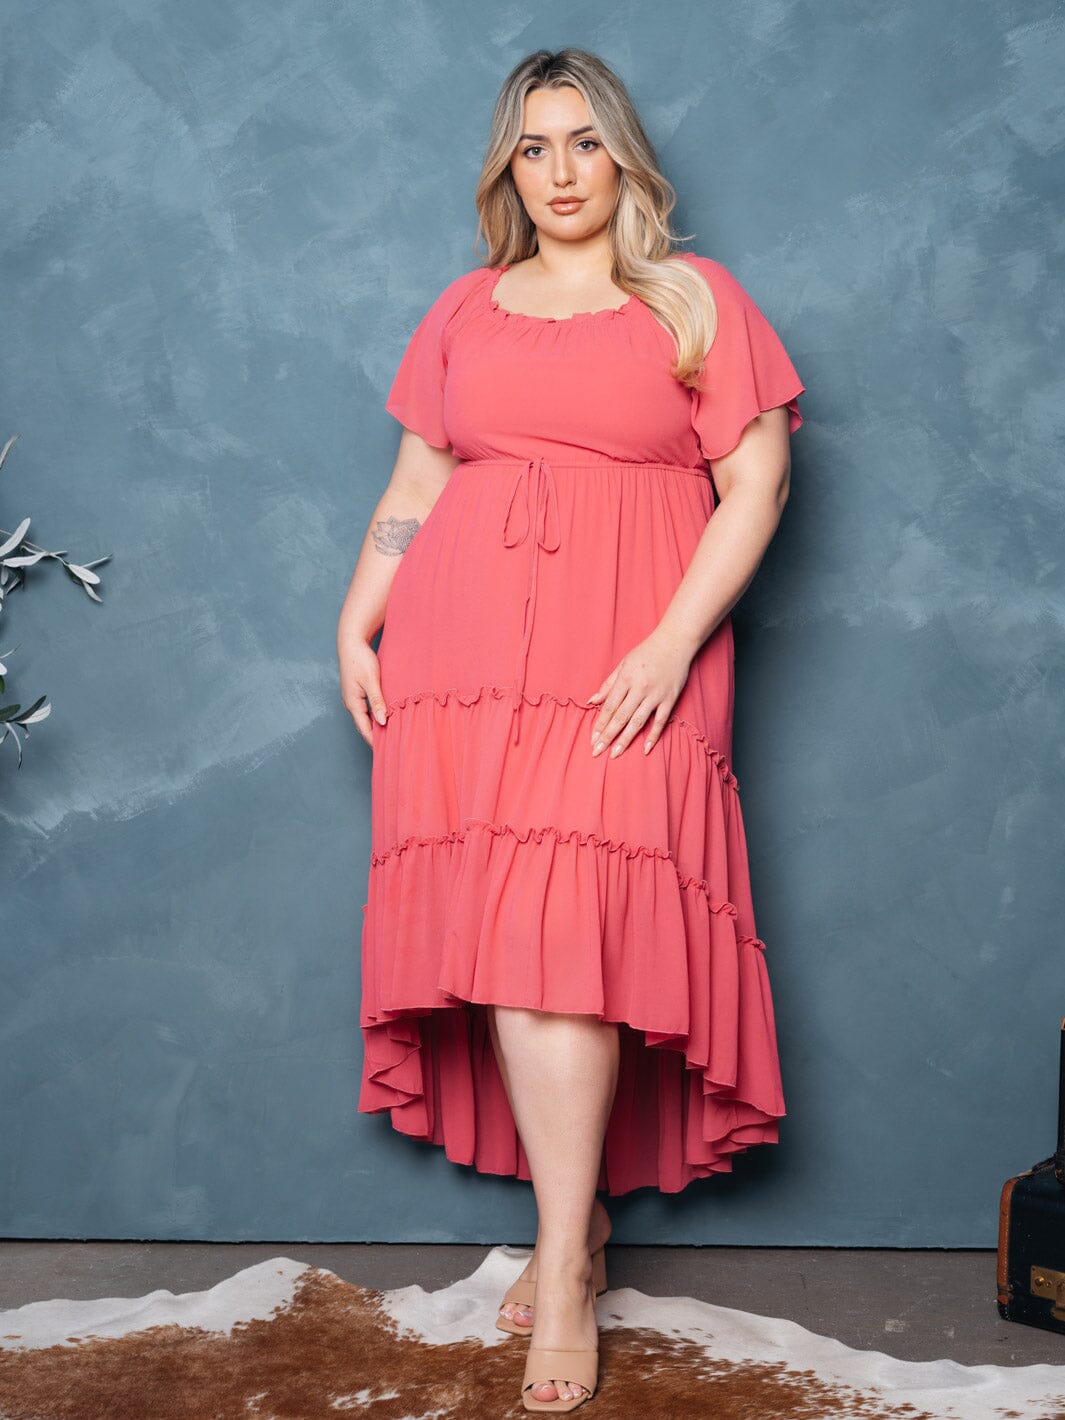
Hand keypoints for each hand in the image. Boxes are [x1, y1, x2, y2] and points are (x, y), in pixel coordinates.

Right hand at [338, 637, 387, 747]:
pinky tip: (385, 717)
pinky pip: (366, 709)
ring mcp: (353, 698)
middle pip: (364, 726)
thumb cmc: (361, 660)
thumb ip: (377, 701)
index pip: (364, 729)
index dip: (375, 741)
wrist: (351, 643)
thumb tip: (383, 721)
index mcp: (353, 703)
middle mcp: (351, 703)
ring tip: (390, 735)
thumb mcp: (371, 681)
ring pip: (365, 718)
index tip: (386, 751)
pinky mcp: (356, 692)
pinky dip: (375, 716)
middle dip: (376, 737)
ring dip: (376, 726)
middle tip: (391, 747)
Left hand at [585, 630, 694, 758]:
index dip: (599, 724)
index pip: (609, 706)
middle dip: (607, 736)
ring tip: (615, 754)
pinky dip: (653, 735)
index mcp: (625, 679)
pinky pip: (660, 721)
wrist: (675, 641)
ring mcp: (656, 695)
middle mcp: (639, 688)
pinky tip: (646, 748)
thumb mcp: (623, 663)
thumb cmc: (646, 652)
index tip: (592, 739)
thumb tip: (591, 701)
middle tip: (597, 752)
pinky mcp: (670, 698)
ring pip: (637, 722)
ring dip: (625, 739)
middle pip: (620, 717)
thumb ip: (608, 684)